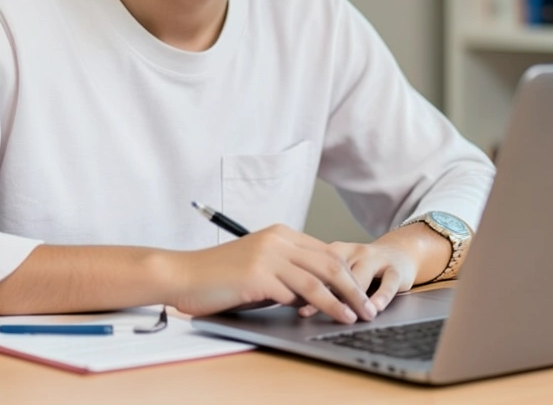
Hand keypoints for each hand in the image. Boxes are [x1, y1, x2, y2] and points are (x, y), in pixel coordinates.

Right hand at [162, 224, 377, 323]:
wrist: (183, 275)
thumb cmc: (219, 276)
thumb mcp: (260, 267)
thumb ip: (287, 274)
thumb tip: (316, 293)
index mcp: (281, 234)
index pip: (326, 253)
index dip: (348, 274)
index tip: (361, 293)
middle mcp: (278, 240)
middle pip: (330, 263)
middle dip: (354, 288)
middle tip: (369, 306)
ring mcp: (269, 255)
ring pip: (318, 280)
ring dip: (342, 301)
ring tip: (356, 316)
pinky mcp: (259, 274)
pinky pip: (295, 293)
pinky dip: (314, 307)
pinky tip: (325, 317)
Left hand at [300, 241, 417, 318]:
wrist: (400, 251)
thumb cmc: (363, 268)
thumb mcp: (342, 270)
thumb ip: (321, 283)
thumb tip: (290, 302)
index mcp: (336, 251)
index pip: (316, 267)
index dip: (302, 285)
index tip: (290, 302)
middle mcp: (354, 252)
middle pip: (336, 272)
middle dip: (323, 294)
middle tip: (310, 313)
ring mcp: (375, 259)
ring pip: (361, 277)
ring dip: (352, 297)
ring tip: (346, 316)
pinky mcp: (395, 268)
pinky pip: (388, 282)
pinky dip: (381, 296)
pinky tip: (375, 309)